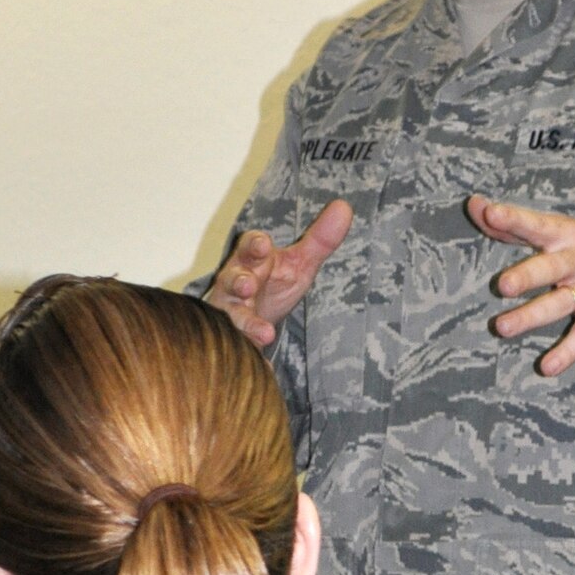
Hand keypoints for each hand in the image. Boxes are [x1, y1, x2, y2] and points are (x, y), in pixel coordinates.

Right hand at [207, 199, 352, 348]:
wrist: (252, 320)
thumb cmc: (273, 285)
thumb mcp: (299, 264)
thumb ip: (320, 239)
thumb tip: (344, 206)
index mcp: (253, 260)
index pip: (249, 247)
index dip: (254, 246)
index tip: (264, 246)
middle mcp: (235, 284)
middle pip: (232, 279)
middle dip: (238, 281)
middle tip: (247, 286)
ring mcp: (230, 313)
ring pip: (231, 315)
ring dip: (245, 322)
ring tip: (263, 333)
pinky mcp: (233, 339)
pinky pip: (242, 348)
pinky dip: (254, 355)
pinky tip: (266, 368)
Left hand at [467, 195, 574, 376]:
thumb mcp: (563, 231)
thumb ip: (515, 225)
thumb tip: (474, 206)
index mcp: (566, 235)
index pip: (536, 225)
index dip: (514, 219)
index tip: (491, 213)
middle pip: (550, 267)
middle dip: (527, 276)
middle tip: (503, 285)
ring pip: (559, 304)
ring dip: (531, 316)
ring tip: (503, 328)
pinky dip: (565, 353)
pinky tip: (547, 366)